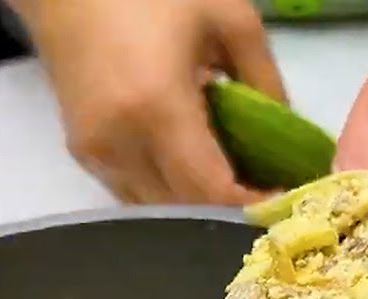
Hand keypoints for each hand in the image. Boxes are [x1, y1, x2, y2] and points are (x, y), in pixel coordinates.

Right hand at [14, 0, 284, 203]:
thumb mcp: (228, 17)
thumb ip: (265, 78)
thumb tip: (286, 132)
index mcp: (158, 108)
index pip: (211, 191)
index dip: (251, 205)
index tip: (283, 198)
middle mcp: (121, 144)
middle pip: (185, 210)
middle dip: (227, 209)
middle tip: (263, 191)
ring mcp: (96, 154)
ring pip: (157, 210)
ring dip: (196, 205)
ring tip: (231, 180)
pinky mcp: (82, 153)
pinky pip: (134, 193)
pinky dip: (168, 191)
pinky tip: (190, 165)